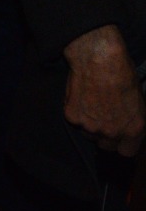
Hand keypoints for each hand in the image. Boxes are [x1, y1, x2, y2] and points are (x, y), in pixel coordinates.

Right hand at [63, 24, 145, 154]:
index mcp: (134, 129)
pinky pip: (74, 120)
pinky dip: (75, 111)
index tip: (119, 135)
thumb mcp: (139, 99)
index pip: (127, 151)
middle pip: (106, 146)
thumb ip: (132, 118)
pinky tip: (80, 96)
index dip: (122, 143)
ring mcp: (91, 127)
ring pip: (88, 134)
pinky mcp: (73, 117)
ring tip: (90, 104)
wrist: (99, 59)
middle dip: (104, 135)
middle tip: (102, 117)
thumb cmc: (123, 73)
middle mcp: (113, 132)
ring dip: (89, 124)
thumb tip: (126, 122)